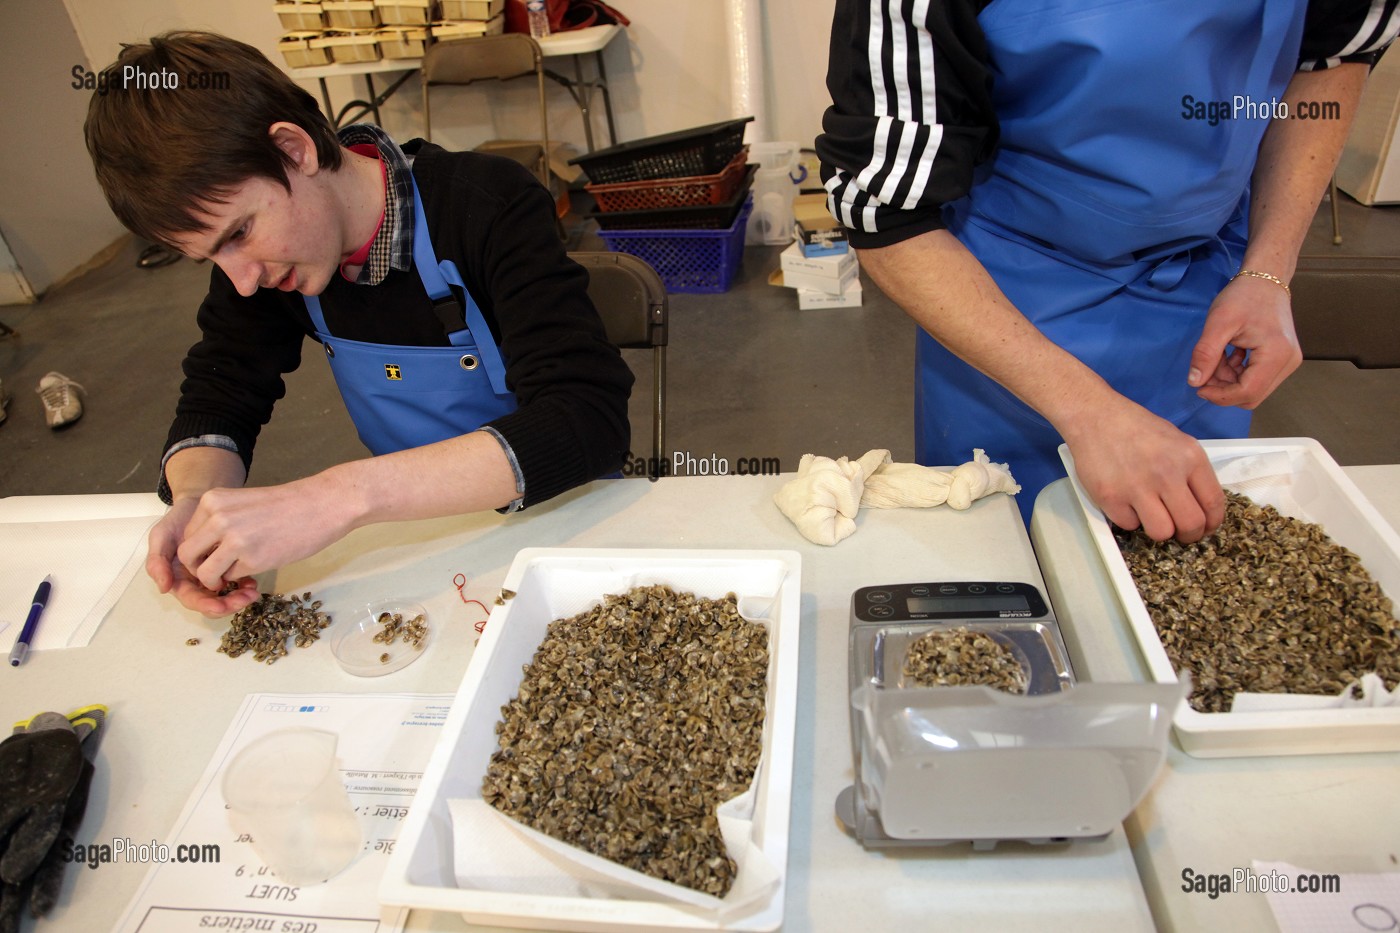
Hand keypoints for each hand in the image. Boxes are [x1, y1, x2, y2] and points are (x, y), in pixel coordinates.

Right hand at [146, 498, 259, 616]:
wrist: (200, 503)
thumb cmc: (177, 520)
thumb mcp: (161, 536)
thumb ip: (157, 561)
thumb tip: (164, 588)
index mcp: (180, 579)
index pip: (195, 599)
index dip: (208, 605)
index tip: (223, 607)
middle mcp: (197, 581)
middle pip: (214, 601)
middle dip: (230, 603)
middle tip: (247, 599)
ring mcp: (215, 574)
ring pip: (228, 593)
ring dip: (240, 596)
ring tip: (253, 591)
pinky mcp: (229, 565)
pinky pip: (238, 578)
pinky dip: (246, 581)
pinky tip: (254, 581)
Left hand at [175, 479, 353, 592]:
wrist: (323, 504)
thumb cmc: (289, 505)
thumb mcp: (244, 503)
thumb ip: (221, 520)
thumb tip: (207, 550)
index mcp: (213, 500)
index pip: (187, 535)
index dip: (199, 551)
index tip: (215, 557)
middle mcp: (217, 518)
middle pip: (187, 555)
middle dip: (200, 569)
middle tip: (218, 572)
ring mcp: (233, 539)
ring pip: (204, 573)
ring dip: (216, 580)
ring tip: (235, 575)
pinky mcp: (252, 559)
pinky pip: (231, 577)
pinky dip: (240, 579)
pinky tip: (256, 570)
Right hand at [1064, 399, 1224, 542]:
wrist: (1095, 416)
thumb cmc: (1135, 427)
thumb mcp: (1176, 440)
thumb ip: (1191, 471)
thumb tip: (1199, 504)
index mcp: (1189, 457)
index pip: (1213, 502)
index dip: (1212, 523)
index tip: (1205, 528)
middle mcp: (1167, 473)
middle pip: (1191, 524)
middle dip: (1188, 535)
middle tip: (1180, 533)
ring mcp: (1137, 487)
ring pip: (1161, 532)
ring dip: (1158, 529)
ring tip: (1151, 516)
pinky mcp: (1111, 497)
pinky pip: (1129, 524)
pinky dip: (1129, 518)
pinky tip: (1125, 501)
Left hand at [1187, 274, 1300, 408]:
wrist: (1266, 279)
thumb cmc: (1243, 296)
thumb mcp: (1218, 323)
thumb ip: (1206, 354)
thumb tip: (1194, 382)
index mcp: (1277, 354)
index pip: (1248, 392)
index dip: (1220, 396)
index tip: (1199, 387)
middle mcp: (1288, 363)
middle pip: (1252, 395)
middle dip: (1224, 388)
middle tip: (1208, 367)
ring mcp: (1288, 362)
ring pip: (1253, 389)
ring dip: (1230, 380)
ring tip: (1219, 356)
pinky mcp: (1283, 360)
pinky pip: (1258, 379)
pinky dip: (1238, 374)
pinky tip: (1230, 355)